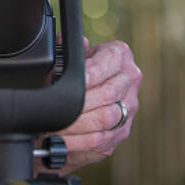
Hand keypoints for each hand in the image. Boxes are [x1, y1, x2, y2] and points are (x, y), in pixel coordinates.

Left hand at [45, 39, 140, 173]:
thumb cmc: (78, 71)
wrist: (84, 96)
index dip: (91, 72)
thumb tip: (60, 43)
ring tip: (55, 125)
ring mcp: (128, 108)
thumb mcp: (73, 55)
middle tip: (58, 107)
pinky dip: (77, 142)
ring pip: (106, 119)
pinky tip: (61, 140)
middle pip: (108, 93)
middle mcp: (130, 81)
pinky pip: (101, 140)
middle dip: (79, 102)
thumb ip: (68, 47)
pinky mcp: (121, 132)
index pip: (110, 62)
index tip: (74, 81)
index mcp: (119, 56)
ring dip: (76, 124)